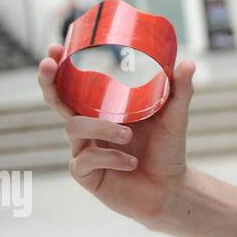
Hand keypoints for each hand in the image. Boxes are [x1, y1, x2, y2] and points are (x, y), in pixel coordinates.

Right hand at [37, 43, 196, 227]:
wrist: (170, 188)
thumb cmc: (167, 150)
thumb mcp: (175, 116)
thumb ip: (179, 91)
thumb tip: (187, 63)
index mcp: (104, 110)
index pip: (75, 86)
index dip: (60, 68)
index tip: (54, 48)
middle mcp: (89, 128)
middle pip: (57, 102)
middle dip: (50, 82)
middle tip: (50, 66)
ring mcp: (84, 150)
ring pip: (74, 128)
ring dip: (102, 128)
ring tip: (128, 136)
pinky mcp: (85, 174)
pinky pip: (86, 160)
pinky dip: (111, 157)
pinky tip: (130, 162)